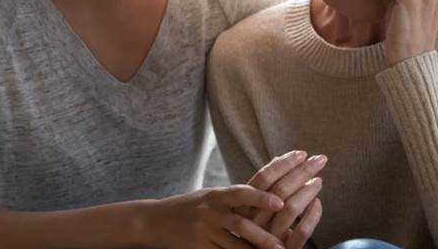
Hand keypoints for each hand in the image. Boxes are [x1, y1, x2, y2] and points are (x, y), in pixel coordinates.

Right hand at [147, 185, 286, 248]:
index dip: (260, 198)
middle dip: (263, 237)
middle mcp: (209, 212)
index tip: (279, 202)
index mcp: (216, 195)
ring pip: (233, 247)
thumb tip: (269, 193)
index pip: (241, 193)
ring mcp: (202, 233)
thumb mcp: (210, 196)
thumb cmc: (190, 206)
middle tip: (282, 246)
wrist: (155, 220)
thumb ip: (235, 197)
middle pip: (240, 225)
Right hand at [242, 151, 325, 247]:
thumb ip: (262, 186)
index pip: (263, 178)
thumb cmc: (248, 232)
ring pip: (290, 209)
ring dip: (306, 192)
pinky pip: (300, 233)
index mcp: (244, 206)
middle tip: (319, 160)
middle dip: (301, 172)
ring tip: (319, 180)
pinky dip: (311, 217)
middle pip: (279, 189)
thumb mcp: (249, 207)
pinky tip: (317, 203)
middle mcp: (254, 220)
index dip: (283, 164)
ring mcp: (267, 237)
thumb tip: (278, 158)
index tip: (301, 153)